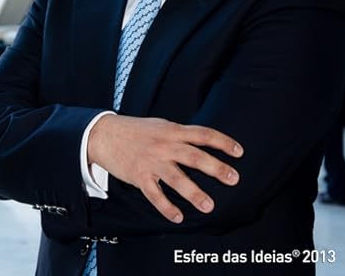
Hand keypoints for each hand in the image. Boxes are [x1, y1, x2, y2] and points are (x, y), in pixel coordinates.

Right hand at [87, 115, 242, 222]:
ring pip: (177, 179)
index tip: (239, 152)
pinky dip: (167, 208)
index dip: (223, 142)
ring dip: (194, 193)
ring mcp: (152, 161)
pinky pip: (155, 195)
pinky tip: (178, 218)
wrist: (105, 134)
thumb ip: (180, 134)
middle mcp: (165, 145)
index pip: (203, 134)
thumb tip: (202, 141)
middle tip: (234, 179)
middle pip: (195, 157)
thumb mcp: (161, 125)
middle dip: (216, 168)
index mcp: (173, 130)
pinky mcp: (139, 176)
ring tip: (209, 206)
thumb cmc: (136, 130)